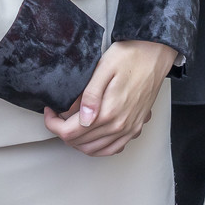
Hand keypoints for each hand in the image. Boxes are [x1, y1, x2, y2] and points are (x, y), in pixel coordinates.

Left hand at [42, 40, 175, 155]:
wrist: (155, 54)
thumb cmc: (131, 56)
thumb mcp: (104, 68)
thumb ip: (90, 94)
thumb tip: (82, 118)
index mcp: (109, 112)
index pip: (70, 132)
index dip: (53, 124)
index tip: (49, 111)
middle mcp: (120, 125)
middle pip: (80, 143)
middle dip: (62, 131)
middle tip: (57, 115)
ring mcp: (130, 129)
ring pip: (95, 150)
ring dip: (78, 141)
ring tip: (70, 124)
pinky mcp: (136, 127)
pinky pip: (114, 148)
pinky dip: (98, 147)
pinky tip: (92, 135)